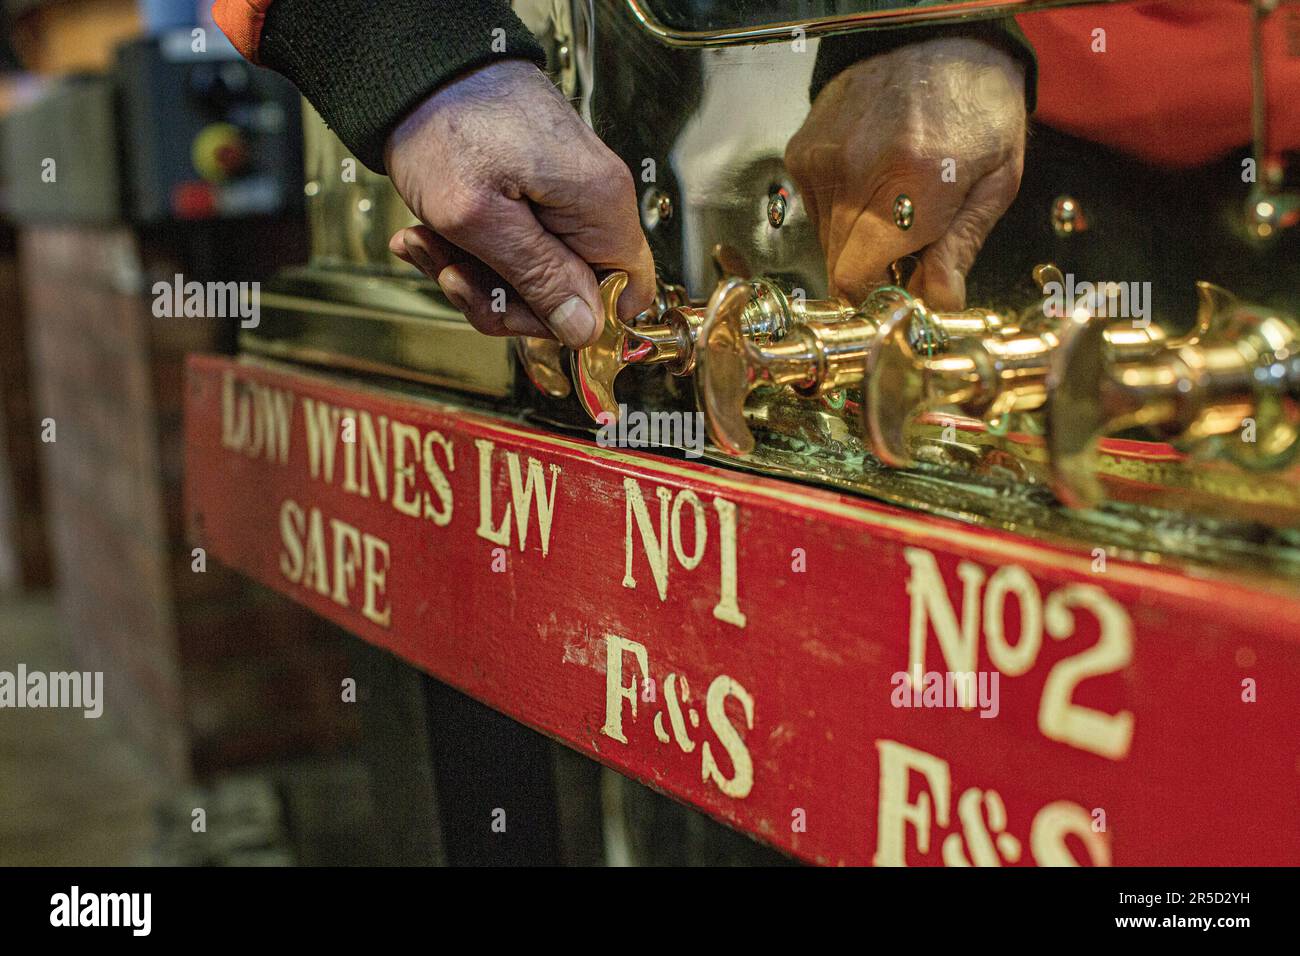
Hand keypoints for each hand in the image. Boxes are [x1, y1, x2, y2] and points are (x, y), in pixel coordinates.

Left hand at [385, 59, 654, 346]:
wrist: (418, 71)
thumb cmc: (446, 124)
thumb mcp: (482, 219)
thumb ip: (538, 278)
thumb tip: (585, 328)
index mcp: (599, 205)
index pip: (624, 295)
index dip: (572, 318)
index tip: (519, 310)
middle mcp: (595, 201)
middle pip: (571, 292)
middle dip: (504, 296)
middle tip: (455, 273)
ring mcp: (568, 197)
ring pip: (535, 274)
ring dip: (476, 273)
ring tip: (432, 245)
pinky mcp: (542, 193)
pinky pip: (519, 246)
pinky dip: (472, 249)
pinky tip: (434, 234)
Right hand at [785, 37, 1025, 310]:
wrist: (939, 37)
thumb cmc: (977, 105)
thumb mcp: (995, 181)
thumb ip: (960, 247)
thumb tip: (939, 302)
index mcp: (912, 184)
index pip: (856, 278)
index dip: (875, 297)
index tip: (897, 293)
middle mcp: (856, 173)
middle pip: (838, 265)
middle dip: (870, 272)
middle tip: (904, 253)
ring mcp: (822, 160)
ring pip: (824, 241)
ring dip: (855, 240)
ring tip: (891, 206)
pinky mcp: (803, 151)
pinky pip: (813, 209)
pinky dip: (839, 210)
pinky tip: (870, 181)